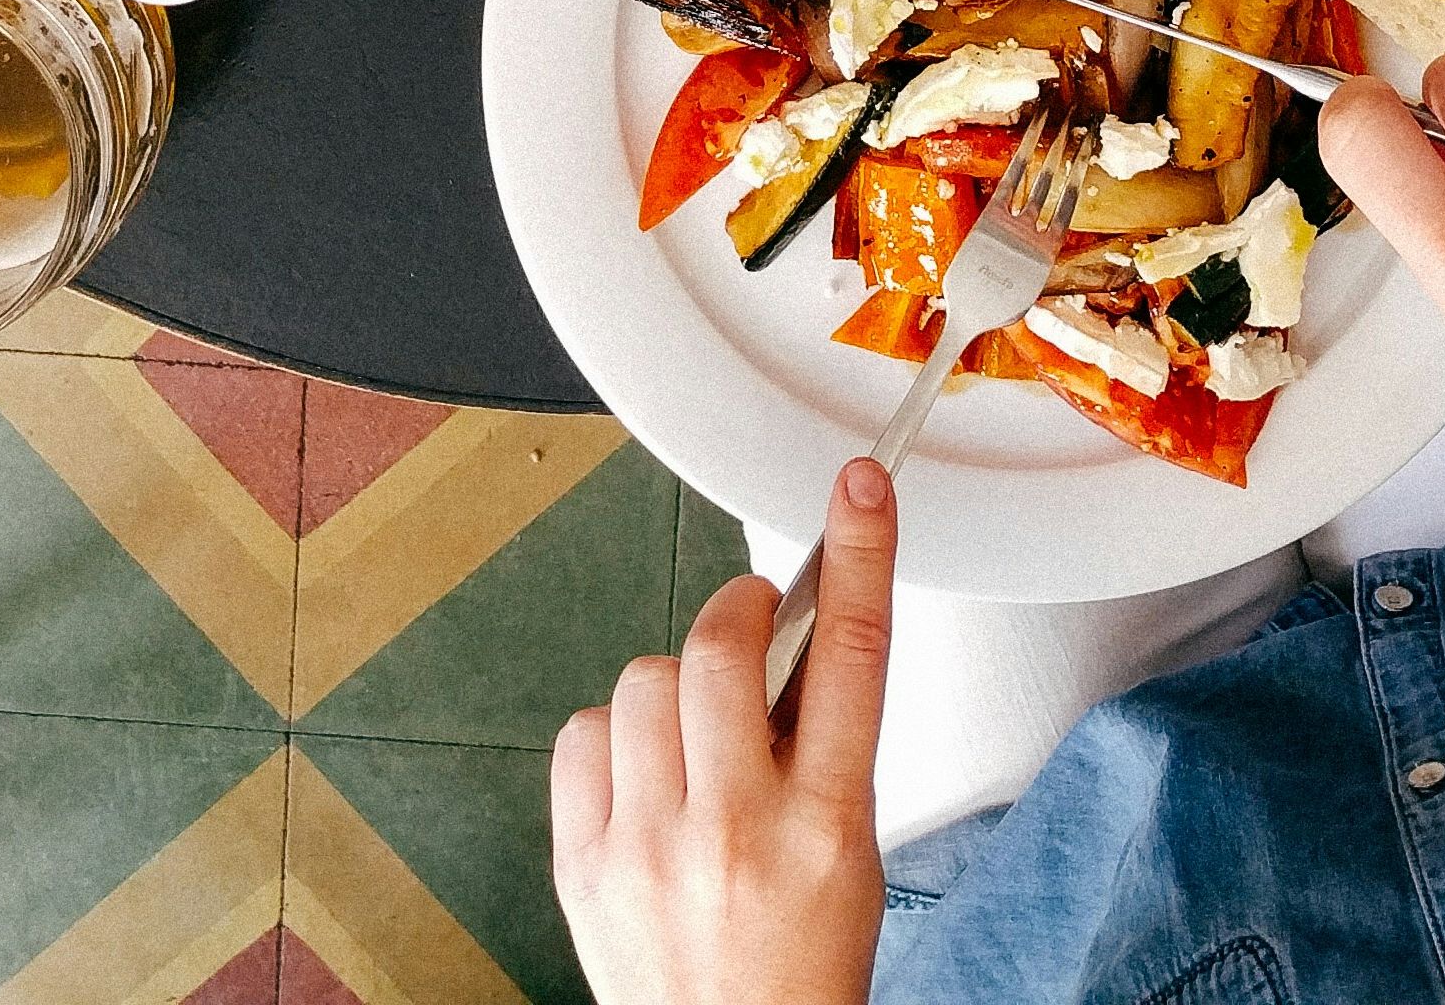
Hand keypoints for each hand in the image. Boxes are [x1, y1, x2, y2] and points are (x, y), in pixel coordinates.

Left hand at [552, 459, 893, 1004]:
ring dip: (676, 687)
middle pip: (722, 646)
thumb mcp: (850, 855)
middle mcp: (737, 832)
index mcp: (827, 828)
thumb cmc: (798, 967)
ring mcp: (652, 848)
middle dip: (737, 615)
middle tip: (750, 627)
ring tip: (698, 737)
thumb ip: (825, 743)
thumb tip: (794, 631)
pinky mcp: (586, 864)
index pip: (852, 656)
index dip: (859, 554)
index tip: (859, 487)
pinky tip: (646, 777)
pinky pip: (585, 733)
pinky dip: (616, 737)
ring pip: (645, 679)